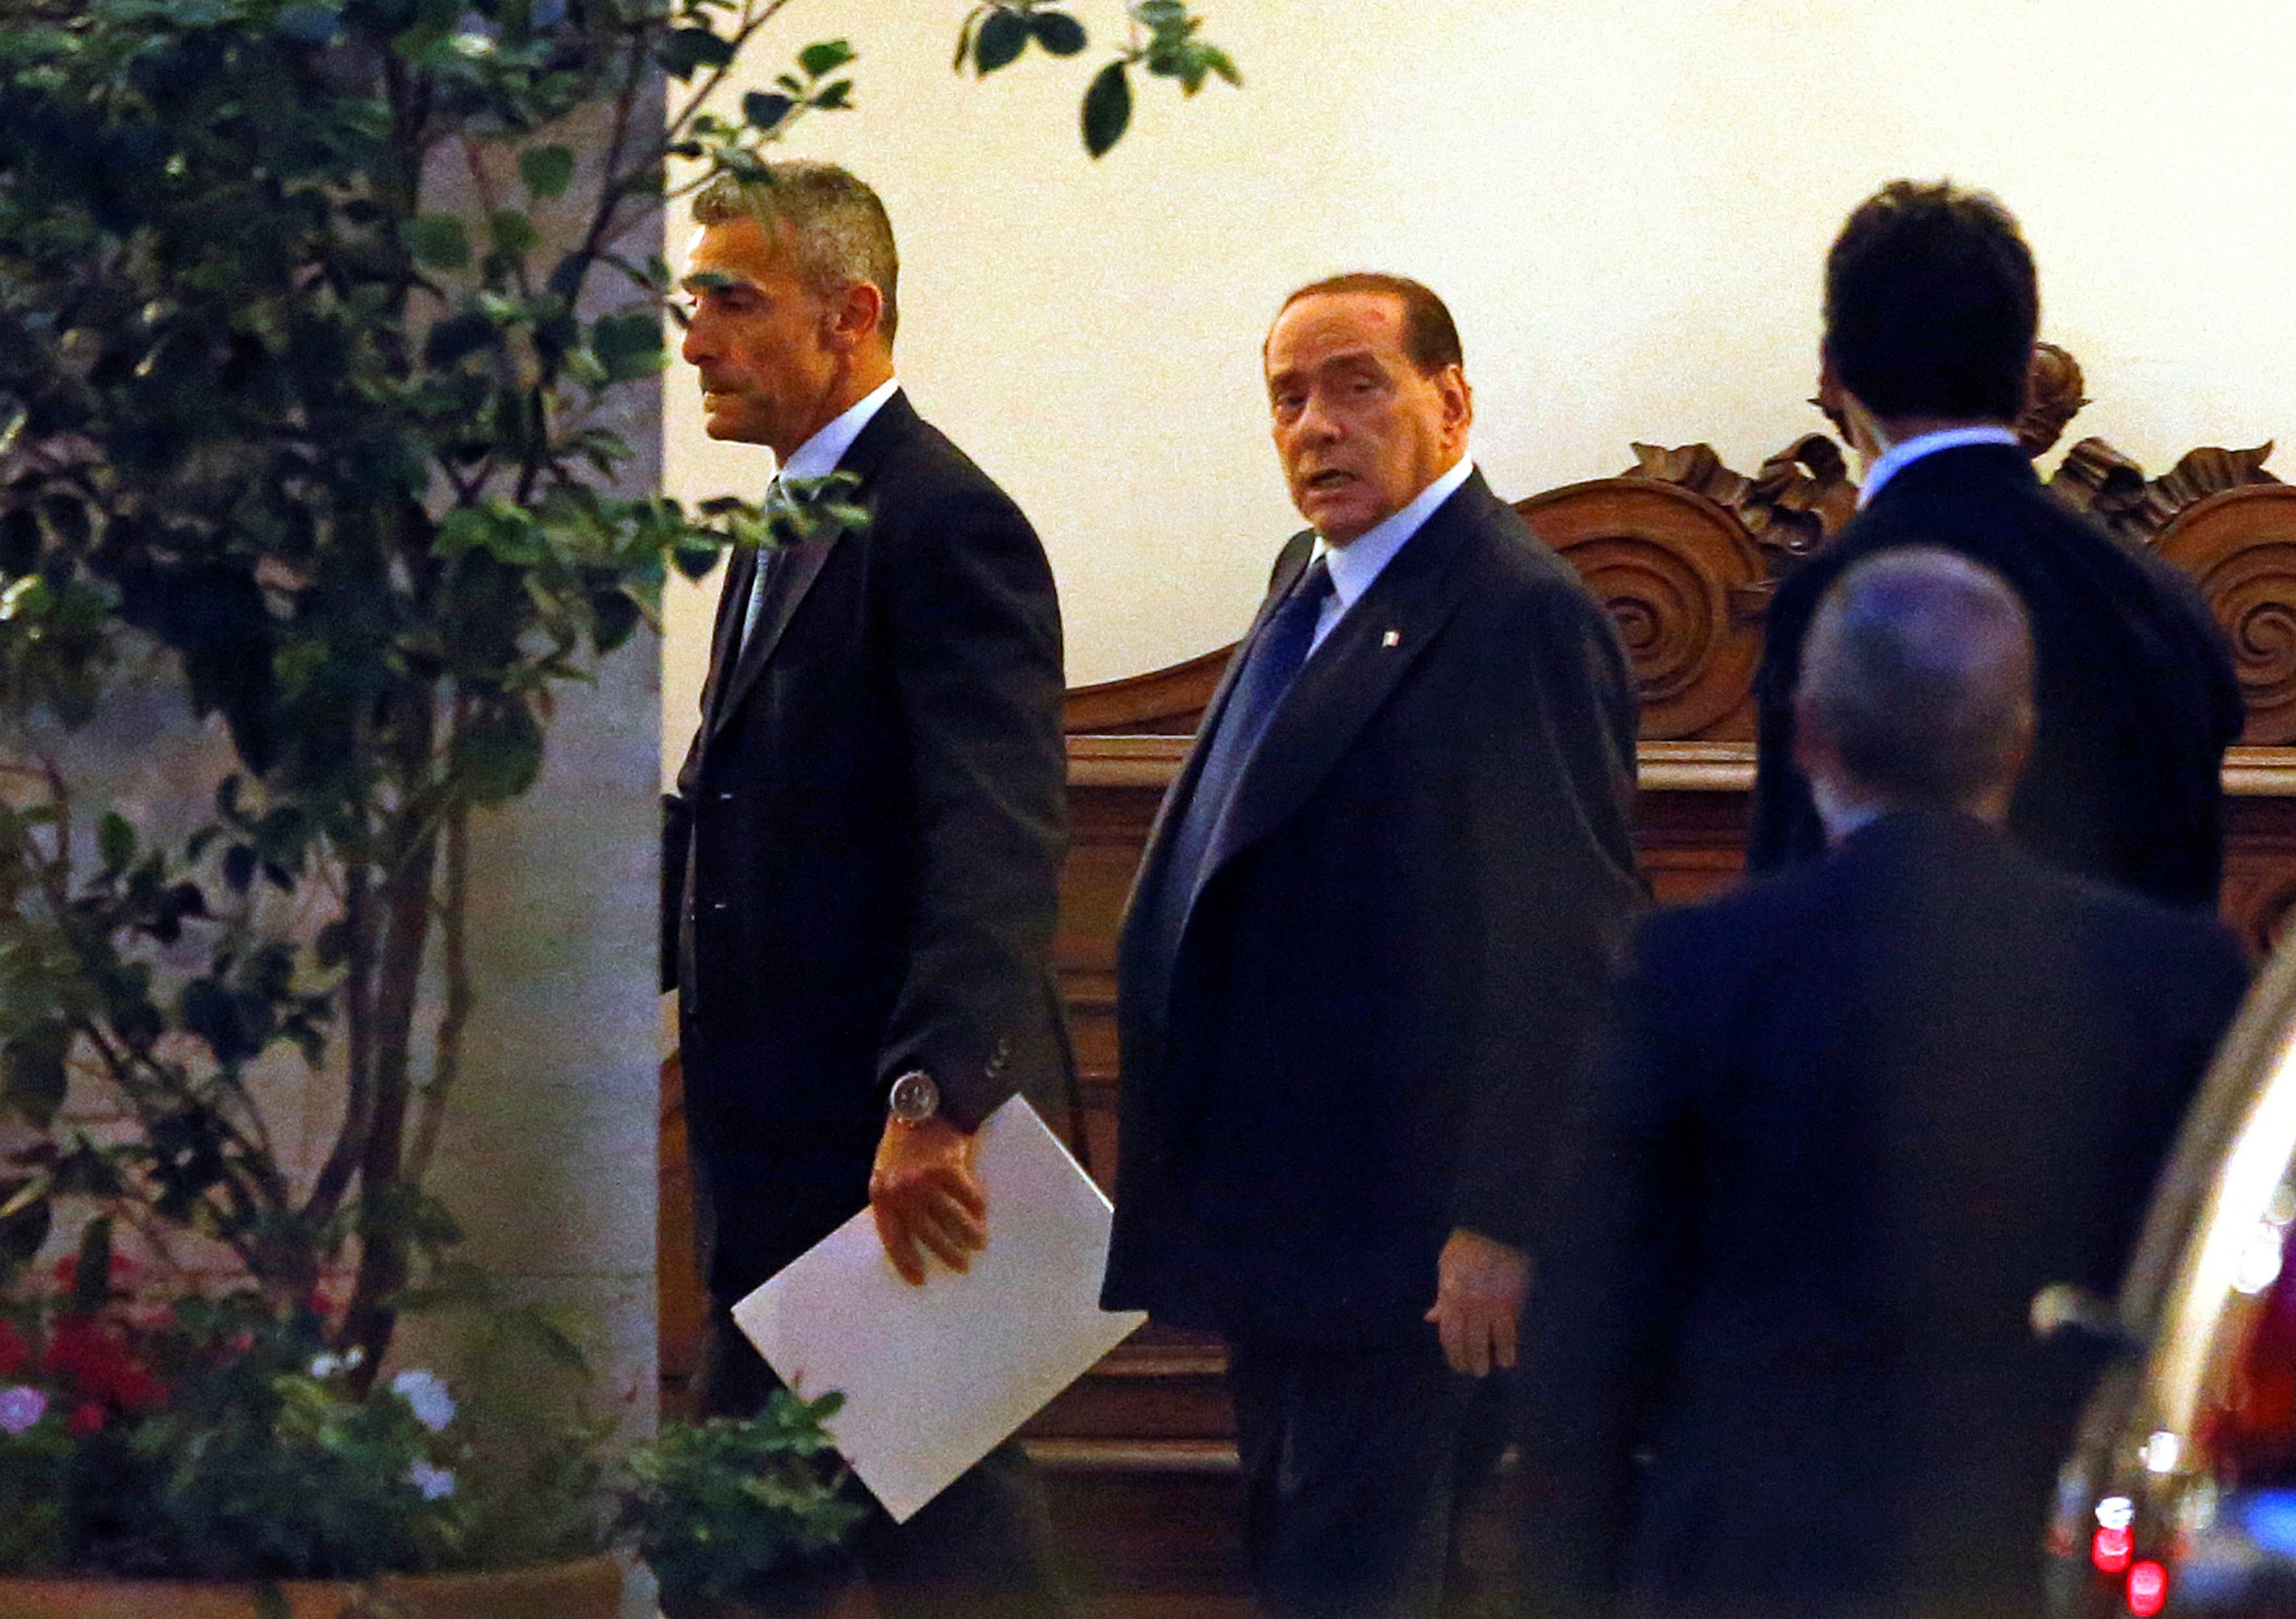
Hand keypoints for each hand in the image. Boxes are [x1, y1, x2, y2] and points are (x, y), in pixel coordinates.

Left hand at [868, 1115, 987, 1285]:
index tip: (919, 1280)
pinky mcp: (948, 1167)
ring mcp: (924, 1180)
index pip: (893, 1238)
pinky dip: (978, 1207)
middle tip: (961, 1266)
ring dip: (968, 1234)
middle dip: (946, 1252)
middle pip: (927, 1233)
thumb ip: (896, 1201)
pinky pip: (968, 1196)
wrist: (919, 1107)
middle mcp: (901, 1191)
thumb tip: (916, 1235)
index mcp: (882, 1195)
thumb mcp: (886, 1173)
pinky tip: (983, 1213)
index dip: (906, 1261)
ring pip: (951, 1218)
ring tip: (978, 1244)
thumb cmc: (902, 1143)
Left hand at [1425, 1227, 1529, 1376]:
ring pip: (1491, 1339)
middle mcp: (1470, 1304)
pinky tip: (1509, 1358)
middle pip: (1469, 1342)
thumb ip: (1441, 1296)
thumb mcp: (1445, 1266)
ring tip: (1492, 1368)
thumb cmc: (1465, 1245)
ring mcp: (1491, 1303)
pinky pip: (1510, 1330)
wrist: (1494, 1227)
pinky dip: (1509, 1346)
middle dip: (1471, 1361)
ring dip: (1491, 1358)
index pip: (1450, 1335)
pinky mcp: (1511, 1300)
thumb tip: (1431, 1318)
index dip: (1453, 1354)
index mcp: (1451, 1296)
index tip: (1457, 1365)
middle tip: (1475, 1372)